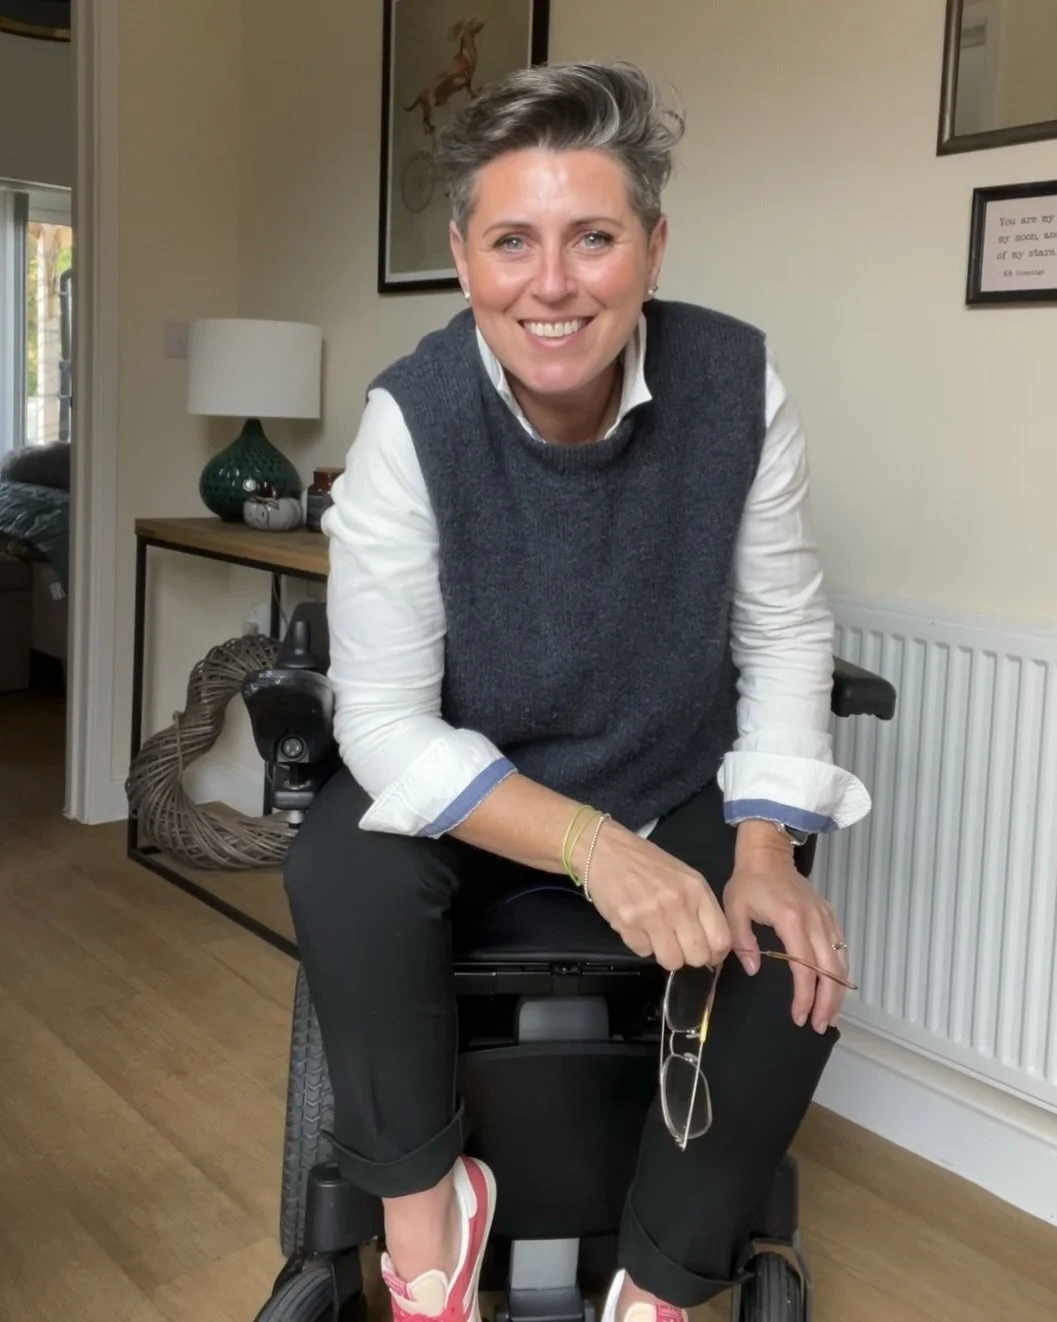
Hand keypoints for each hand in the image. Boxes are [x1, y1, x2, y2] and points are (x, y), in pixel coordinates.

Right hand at [575, 818, 731, 971]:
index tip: (708, 954)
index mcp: (696, 890)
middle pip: (698, 956)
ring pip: (671, 961)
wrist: (606, 850)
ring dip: (664, 954)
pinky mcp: (627, 923)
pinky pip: (642, 953)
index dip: (716, 954)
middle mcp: (677, 903)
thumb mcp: (684, 877)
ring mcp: (651, 914)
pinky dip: (641, 945)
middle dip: (689, 957)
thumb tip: (712, 946)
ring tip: (656, 935)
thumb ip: (700, 908)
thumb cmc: (647, 863)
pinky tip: (636, 926)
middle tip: (679, 945)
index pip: (721, 939)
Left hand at [723, 824, 849, 1032]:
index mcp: (791, 921)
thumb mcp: (734, 909)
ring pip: (840, 962)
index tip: (798, 1016)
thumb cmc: (748, 882)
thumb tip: (754, 969)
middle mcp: (814, 921)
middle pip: (830, 970)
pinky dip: (841, 972)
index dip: (804, 996)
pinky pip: (841, 949)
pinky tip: (836, 988)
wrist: (767, 854)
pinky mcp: (829, 916)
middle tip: (819, 1025)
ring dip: (838, 991)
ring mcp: (826, 918)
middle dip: (827, 1002)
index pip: (804, 967)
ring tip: (830, 1016)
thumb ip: (742, 940)